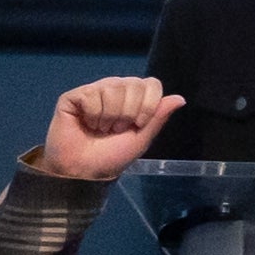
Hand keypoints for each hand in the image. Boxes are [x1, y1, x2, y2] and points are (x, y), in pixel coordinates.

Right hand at [34, 74, 179, 182]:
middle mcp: (115, 89)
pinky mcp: (74, 96)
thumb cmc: (111, 156)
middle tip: (115, 130)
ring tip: (101, 128)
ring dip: (109, 116)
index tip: (138, 125)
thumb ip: (158, 117)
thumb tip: (181, 98)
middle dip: (128, 113)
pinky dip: (93, 115)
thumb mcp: (141, 139)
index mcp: (133, 98)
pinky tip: (87, 124)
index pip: (151, 83)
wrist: (84, 171)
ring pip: (113, 87)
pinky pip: (91, 94)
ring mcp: (94, 90)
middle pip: (134, 84)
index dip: (148, 104)